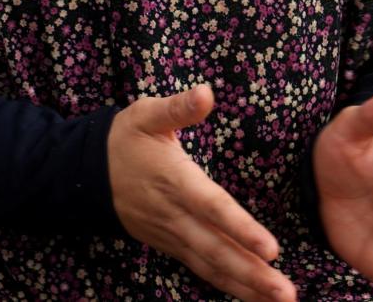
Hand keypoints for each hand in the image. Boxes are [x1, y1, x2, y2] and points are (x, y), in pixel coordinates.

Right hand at [108, 84, 296, 301]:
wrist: (86, 173)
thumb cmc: (124, 139)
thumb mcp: (147, 114)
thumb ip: (178, 107)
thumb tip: (207, 92)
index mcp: (175, 181)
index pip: (213, 208)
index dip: (241, 229)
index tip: (271, 249)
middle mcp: (175, 215)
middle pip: (217, 249)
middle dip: (253, 273)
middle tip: (286, 292)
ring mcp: (171, 234)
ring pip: (211, 266)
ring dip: (246, 286)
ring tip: (280, 300)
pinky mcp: (170, 244)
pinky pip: (202, 269)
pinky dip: (228, 285)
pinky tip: (253, 295)